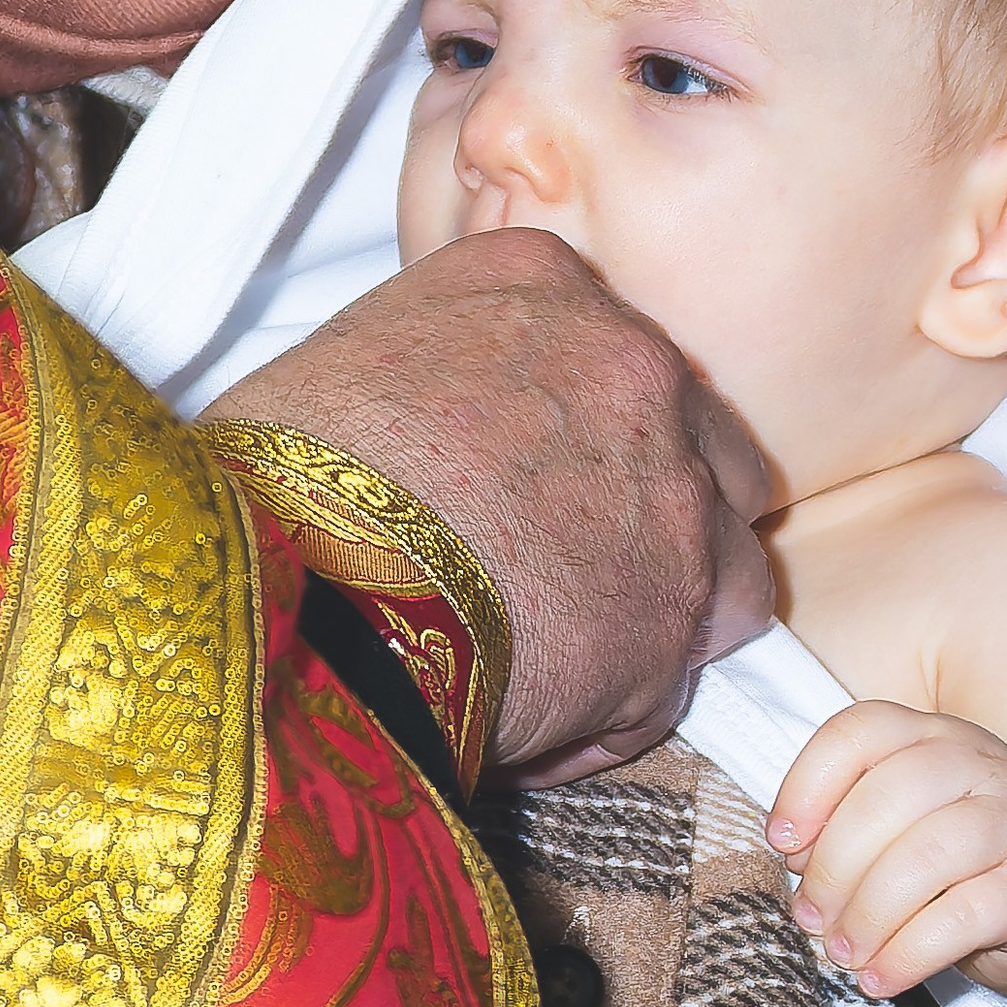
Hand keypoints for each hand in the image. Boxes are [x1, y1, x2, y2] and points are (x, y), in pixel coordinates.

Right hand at [202, 227, 772, 778]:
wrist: (303, 578)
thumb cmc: (282, 475)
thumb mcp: (344, 355)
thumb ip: (431, 367)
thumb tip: (421, 431)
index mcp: (544, 283)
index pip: (609, 348)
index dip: (581, 428)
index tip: (535, 478)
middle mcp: (634, 368)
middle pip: (699, 440)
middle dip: (654, 506)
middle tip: (568, 566)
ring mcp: (672, 491)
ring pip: (724, 559)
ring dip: (659, 609)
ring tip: (564, 661)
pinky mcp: (675, 612)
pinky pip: (674, 675)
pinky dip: (621, 706)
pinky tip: (538, 723)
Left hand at [769, 702, 1006, 1002]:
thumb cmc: (960, 864)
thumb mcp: (903, 826)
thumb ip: (849, 824)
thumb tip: (797, 859)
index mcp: (933, 736)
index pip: (859, 732)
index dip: (807, 785)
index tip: (782, 844)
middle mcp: (980, 764)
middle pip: (888, 796)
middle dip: (834, 866)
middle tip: (812, 919)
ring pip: (926, 856)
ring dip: (868, 914)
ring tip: (843, 953)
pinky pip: (962, 918)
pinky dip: (908, 953)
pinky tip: (880, 977)